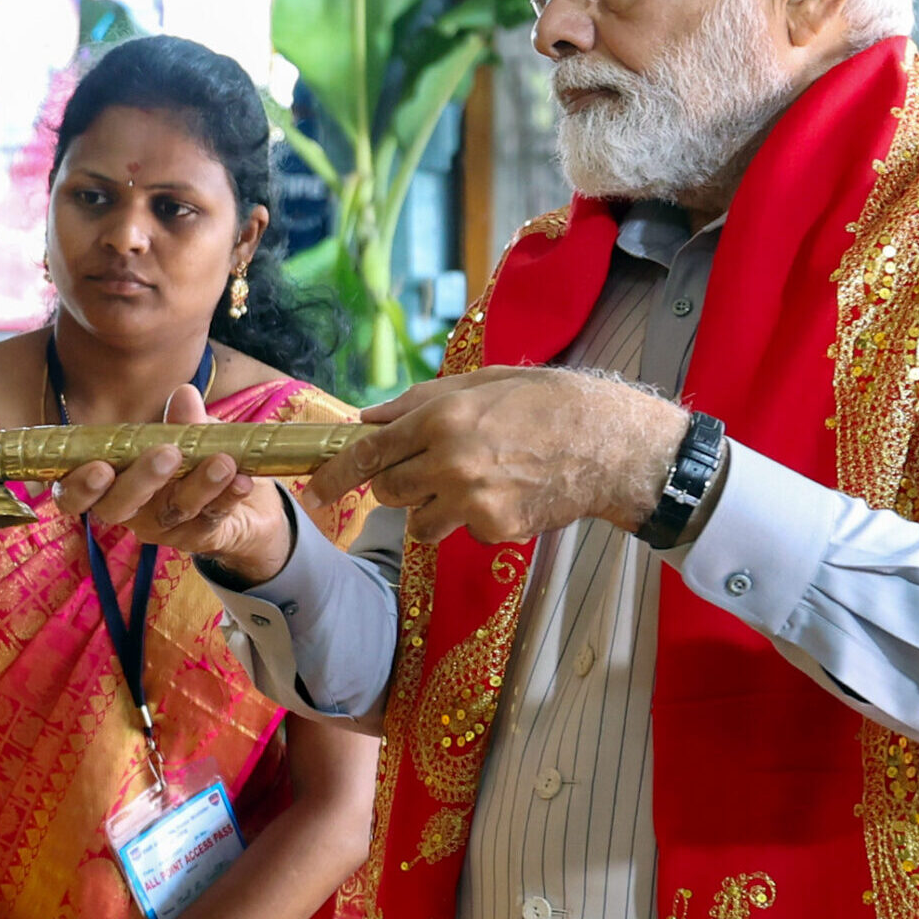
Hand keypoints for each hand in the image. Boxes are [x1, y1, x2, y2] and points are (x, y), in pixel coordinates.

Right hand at [51, 385, 293, 583]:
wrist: (249, 504)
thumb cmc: (200, 460)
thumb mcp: (192, 436)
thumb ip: (183, 422)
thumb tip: (184, 394)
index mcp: (112, 481)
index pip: (75, 495)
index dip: (79, 487)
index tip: (99, 468)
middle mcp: (131, 510)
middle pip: (117, 508)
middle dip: (140, 481)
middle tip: (166, 454)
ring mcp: (165, 529)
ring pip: (172, 511)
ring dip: (197, 484)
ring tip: (222, 461)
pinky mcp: (200, 539)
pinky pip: (212, 519)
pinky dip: (228, 496)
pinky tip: (242, 480)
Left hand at [303, 367, 687, 544]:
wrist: (605, 443)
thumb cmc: (542, 404)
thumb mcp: (477, 385)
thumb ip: (416, 404)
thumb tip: (367, 420)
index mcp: (440, 419)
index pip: (368, 454)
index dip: (334, 476)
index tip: (313, 492)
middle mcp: (449, 461)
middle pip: (387, 492)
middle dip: (396, 487)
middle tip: (425, 473)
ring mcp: (471, 500)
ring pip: (418, 523)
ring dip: (431, 510)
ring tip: (470, 484)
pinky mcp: (494, 528)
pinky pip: (461, 533)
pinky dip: (473, 521)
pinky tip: (504, 495)